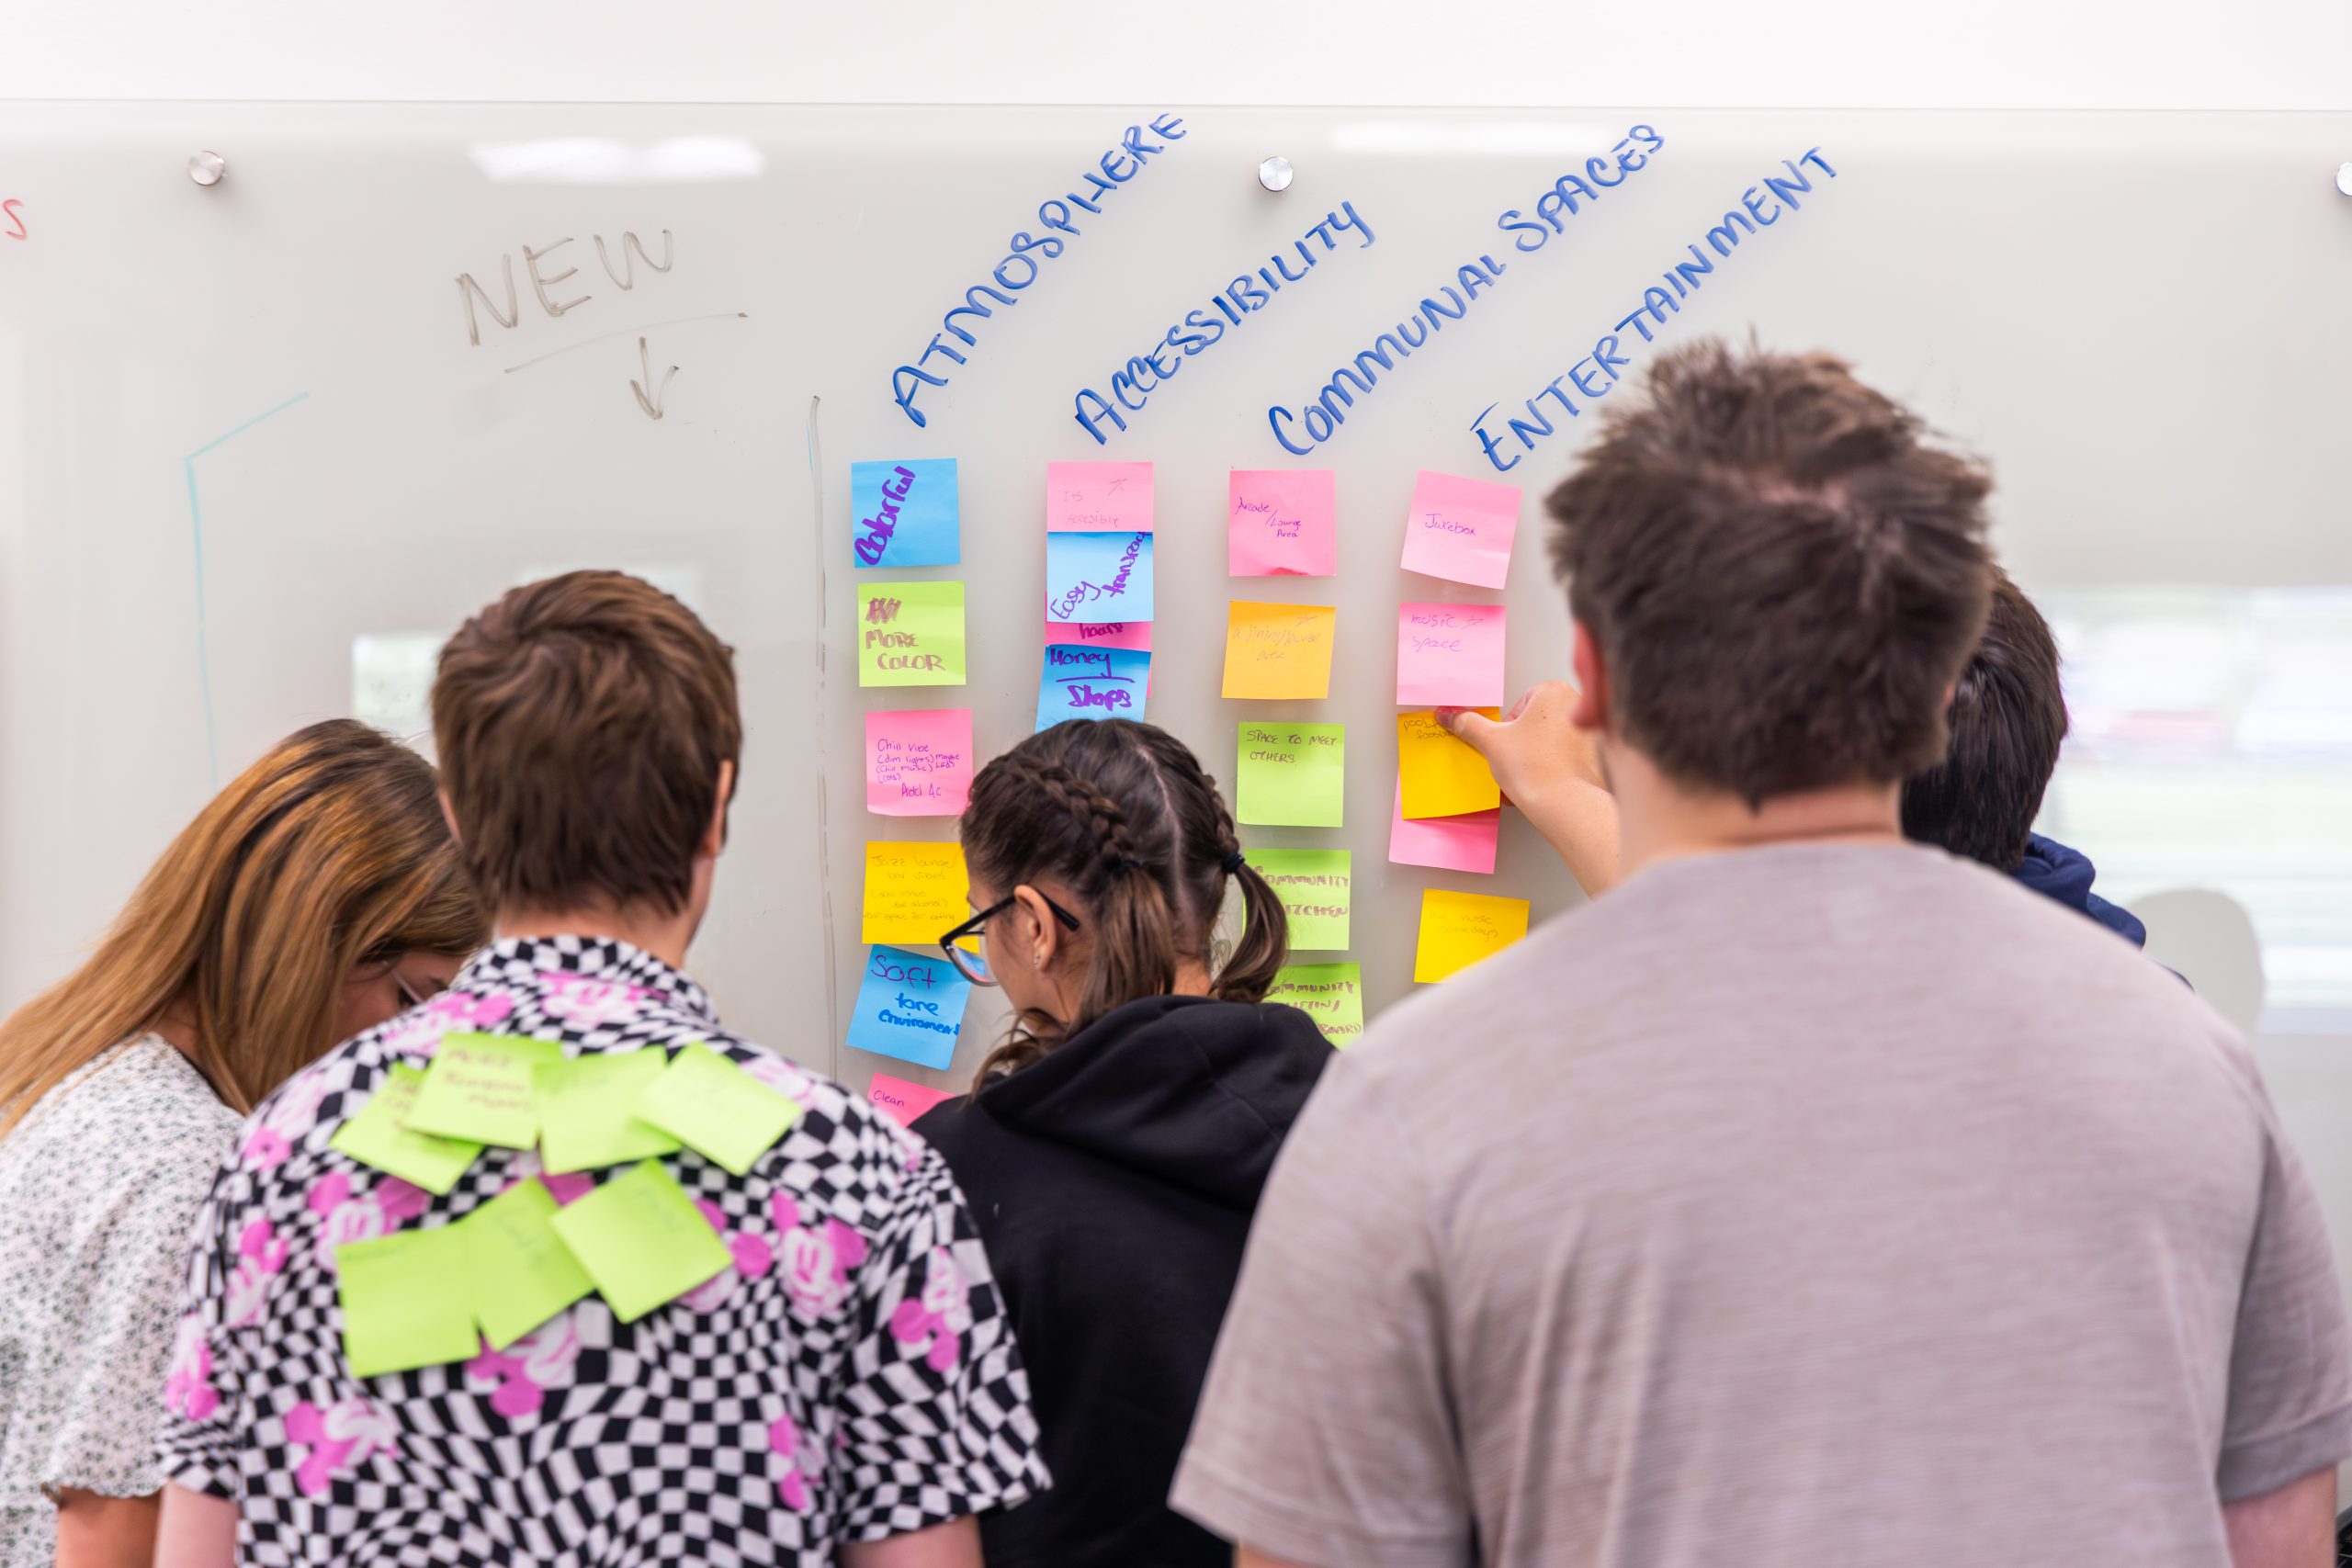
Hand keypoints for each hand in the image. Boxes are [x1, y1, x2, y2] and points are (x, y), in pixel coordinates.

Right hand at [1436, 682, 1605, 807]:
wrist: (1563, 804)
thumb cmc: (1536, 768)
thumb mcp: (1491, 742)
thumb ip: (1468, 724)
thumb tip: (1450, 715)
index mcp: (1553, 693)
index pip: (1520, 703)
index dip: (1508, 727)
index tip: (1506, 743)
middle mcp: (1577, 707)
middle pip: (1536, 722)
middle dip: (1521, 743)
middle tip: (1515, 759)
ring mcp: (1590, 731)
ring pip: (1550, 742)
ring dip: (1534, 758)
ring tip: (1526, 775)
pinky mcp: (1595, 756)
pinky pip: (1565, 758)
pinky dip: (1551, 769)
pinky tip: (1541, 783)